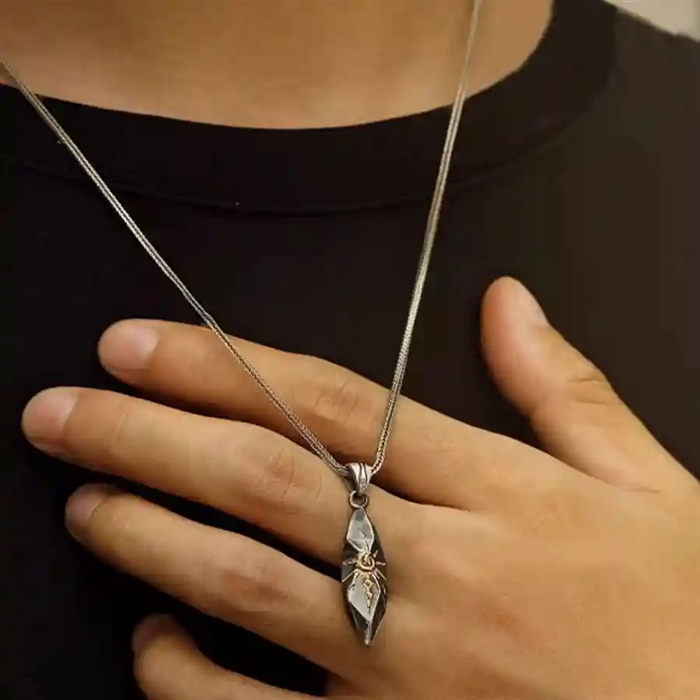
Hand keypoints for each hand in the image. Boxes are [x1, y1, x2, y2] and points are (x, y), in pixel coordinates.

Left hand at [22, 278, 699, 699]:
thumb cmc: (687, 619)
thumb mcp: (655, 488)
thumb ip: (566, 389)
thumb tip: (509, 303)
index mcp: (501, 493)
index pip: (331, 406)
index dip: (224, 368)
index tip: (141, 344)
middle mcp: (440, 570)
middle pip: (264, 483)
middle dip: (149, 438)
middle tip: (64, 409)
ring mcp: (406, 668)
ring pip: (245, 587)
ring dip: (148, 537)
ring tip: (81, 499)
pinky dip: (188, 675)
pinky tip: (153, 636)